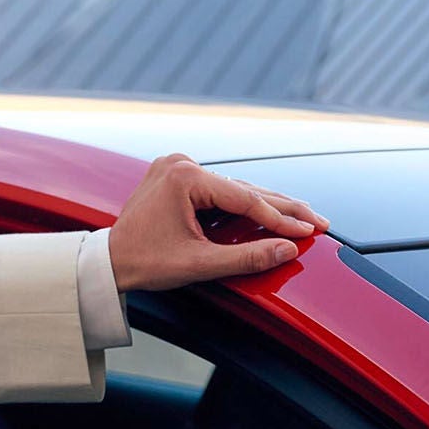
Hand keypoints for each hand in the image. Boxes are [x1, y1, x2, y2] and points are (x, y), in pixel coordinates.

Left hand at [106, 153, 328, 292]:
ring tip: (303, 218)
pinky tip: (271, 214)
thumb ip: (246, 257)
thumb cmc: (144, 262)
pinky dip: (243, 204)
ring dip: (267, 206)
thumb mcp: (199, 263)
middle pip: (244, 189)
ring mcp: (176, 167)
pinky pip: (219, 190)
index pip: (245, 199)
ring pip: (234, 189)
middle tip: (320, 221)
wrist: (108, 261)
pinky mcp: (175, 176)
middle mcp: (180, 164)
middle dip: (283, 208)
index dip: (281, 219)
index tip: (311, 231)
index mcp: (184, 177)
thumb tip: (289, 250)